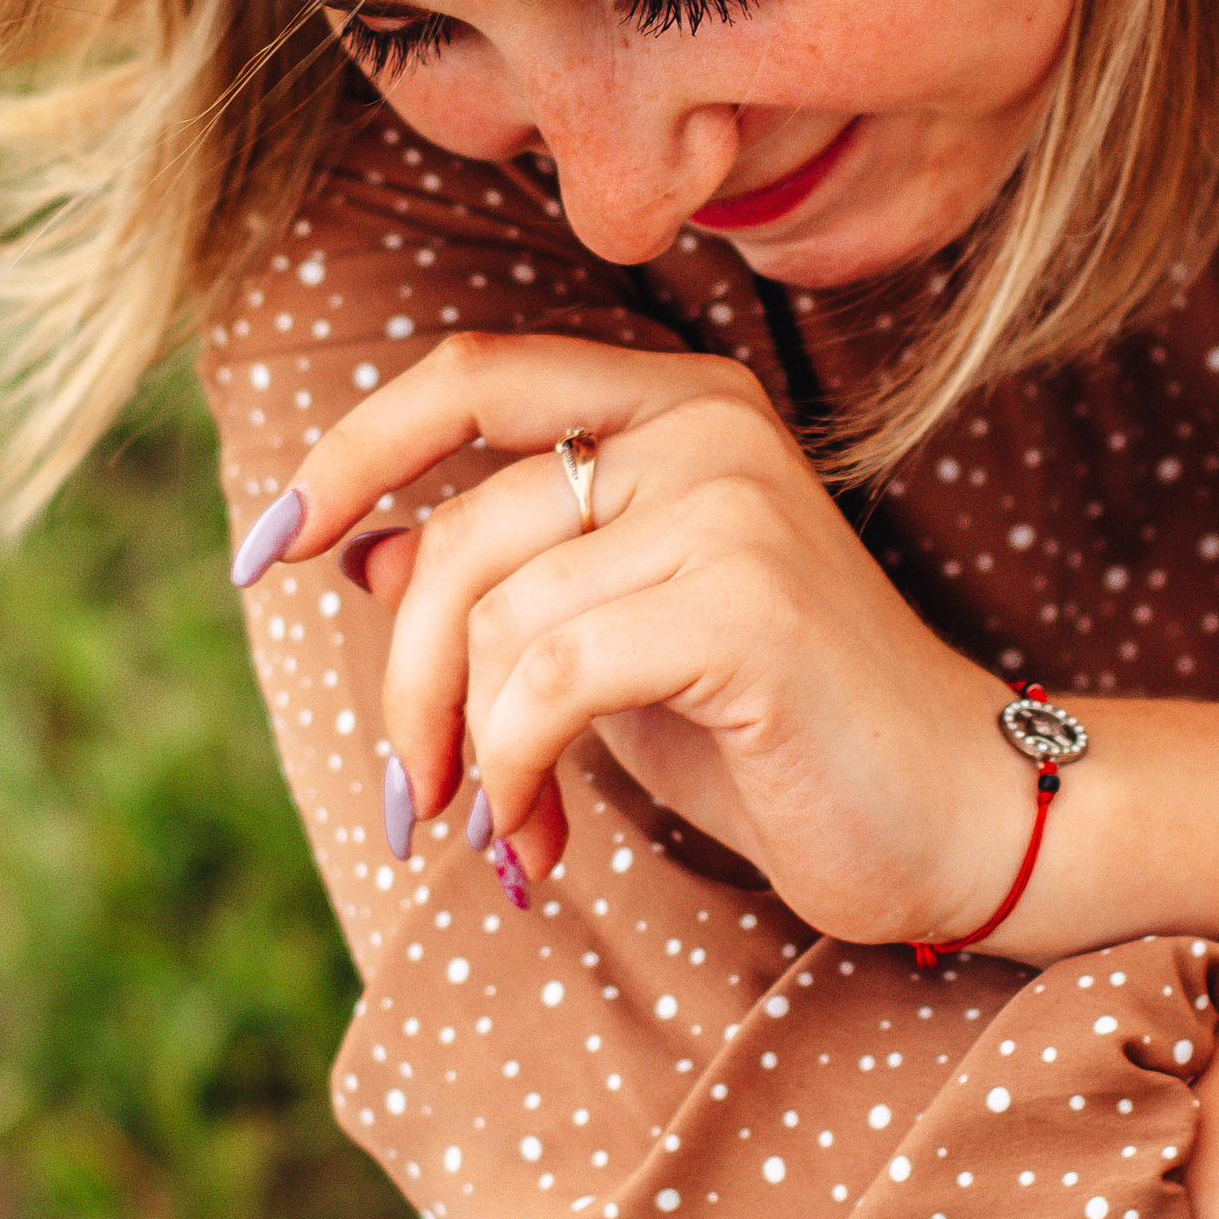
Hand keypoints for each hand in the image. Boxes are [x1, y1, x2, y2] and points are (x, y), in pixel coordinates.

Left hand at [235, 331, 1041, 949]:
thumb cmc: (779, 735)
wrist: (954, 819)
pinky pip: (548, 680)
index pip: (467, 374)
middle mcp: (704, 424)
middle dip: (402, 681)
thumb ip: (503, 578)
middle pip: (459, 528)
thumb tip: (357, 545)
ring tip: (502, 834)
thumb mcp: (610, 642)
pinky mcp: (744, 605)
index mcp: (674, 401)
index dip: (348, 452)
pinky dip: (514, 775)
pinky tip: (540, 844)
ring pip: (494, 614)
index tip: (265, 551)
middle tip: (411, 797)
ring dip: (464, 754)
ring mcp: (730, 503)